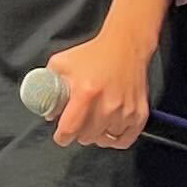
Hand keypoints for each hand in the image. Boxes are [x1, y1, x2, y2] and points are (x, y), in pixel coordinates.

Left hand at [42, 31, 151, 149]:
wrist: (125, 45)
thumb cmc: (94, 54)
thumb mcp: (61, 63)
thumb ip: (47, 85)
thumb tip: (48, 110)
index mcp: (85, 93)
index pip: (69, 130)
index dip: (62, 136)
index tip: (61, 135)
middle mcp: (107, 105)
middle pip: (86, 137)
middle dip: (78, 132)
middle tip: (79, 121)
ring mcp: (125, 111)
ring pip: (104, 140)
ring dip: (97, 134)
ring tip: (94, 121)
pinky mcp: (139, 114)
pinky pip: (124, 140)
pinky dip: (115, 139)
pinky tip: (109, 129)